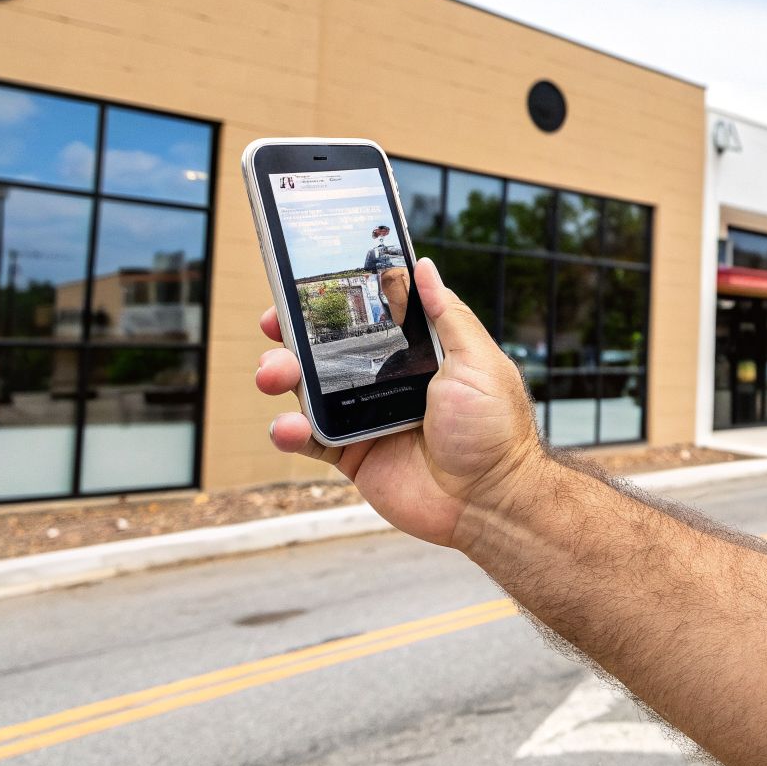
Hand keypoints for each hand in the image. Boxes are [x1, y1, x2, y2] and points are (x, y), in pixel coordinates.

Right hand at [255, 257, 542, 549]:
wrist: (488, 499)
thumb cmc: (493, 429)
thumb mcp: (477, 360)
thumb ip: (446, 314)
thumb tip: (424, 266)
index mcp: (415, 355)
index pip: (365, 321)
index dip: (332, 305)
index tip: (300, 287)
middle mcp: (385, 383)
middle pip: (326, 352)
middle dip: (293, 336)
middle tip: (274, 326)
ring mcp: (365, 419)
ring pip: (309, 390)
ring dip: (282, 376)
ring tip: (273, 374)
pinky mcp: (352, 455)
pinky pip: (309, 438)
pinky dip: (289, 430)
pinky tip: (288, 425)